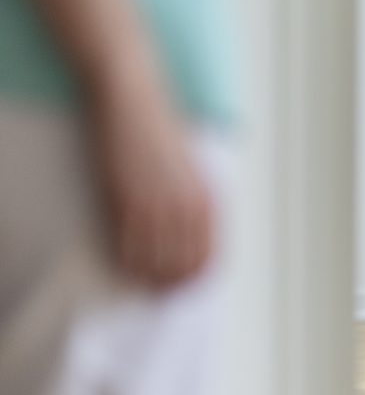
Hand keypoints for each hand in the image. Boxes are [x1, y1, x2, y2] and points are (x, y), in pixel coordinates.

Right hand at [89, 70, 213, 288]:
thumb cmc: (160, 130)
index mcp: (209, 197)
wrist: (132, 100)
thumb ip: (196, 199)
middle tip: (159, 295)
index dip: (198, 278)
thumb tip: (192, 234)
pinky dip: (126, 264)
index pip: (211, 255)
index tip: (186, 288)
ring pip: (157, 263)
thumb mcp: (192, 167)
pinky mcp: (125, 200)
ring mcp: (156, 205)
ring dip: (149, 280)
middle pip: (184, 265)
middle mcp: (188, 206)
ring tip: (141, 287)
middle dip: (173, 286)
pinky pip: (128, 248)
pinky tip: (122, 268)